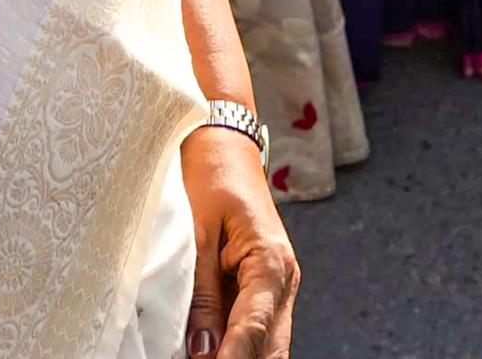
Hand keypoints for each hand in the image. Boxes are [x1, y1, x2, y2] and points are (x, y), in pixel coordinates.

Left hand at [180, 126, 298, 357]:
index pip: (252, 327)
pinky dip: (239, 345)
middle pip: (271, 347)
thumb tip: (202, 350)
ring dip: (241, 356)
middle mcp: (284, 280)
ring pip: (268, 344)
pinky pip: (256, 329)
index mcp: (271, 263)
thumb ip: (202, 294)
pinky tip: (213, 351)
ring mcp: (278, 286)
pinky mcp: (264, 287)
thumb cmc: (211, 177)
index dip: (231, 357)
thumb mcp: (198, 233)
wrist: (223, 144)